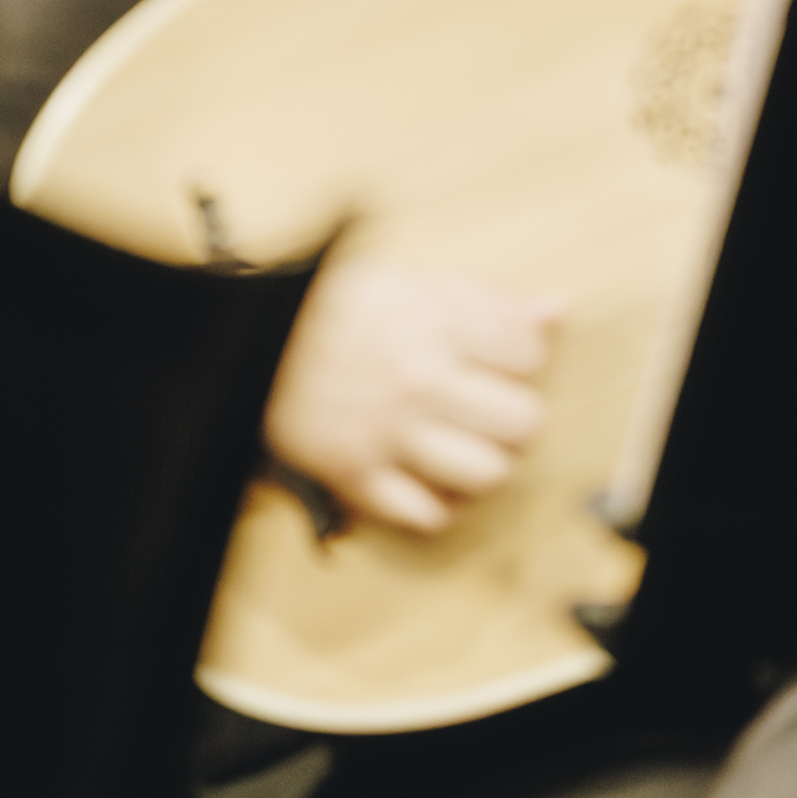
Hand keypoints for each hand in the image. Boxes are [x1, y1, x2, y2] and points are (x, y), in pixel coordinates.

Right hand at [263, 253, 560, 536]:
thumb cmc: (325, 309)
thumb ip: (485, 302)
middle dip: (515, 417)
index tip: (504, 361)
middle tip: (494, 410)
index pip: (527, 353)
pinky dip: (437, 504)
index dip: (523, 358)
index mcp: (433, 324)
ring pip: (486, 473)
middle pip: (521, 422)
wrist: (245, 342)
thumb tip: (552, 315)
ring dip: (485, 464)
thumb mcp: (408, 283)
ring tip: (467, 446)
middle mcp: (419, 381)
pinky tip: (431, 480)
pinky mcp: (359, 477)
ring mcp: (390, 434)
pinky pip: (427, 515)